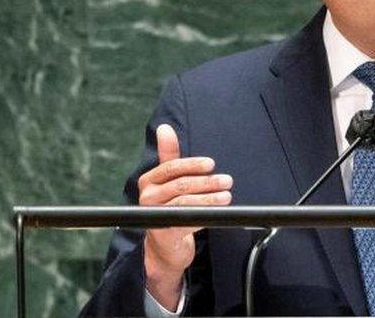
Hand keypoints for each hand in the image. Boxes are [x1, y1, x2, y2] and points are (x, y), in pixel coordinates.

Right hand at [139, 124, 232, 310]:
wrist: (164, 245)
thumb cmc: (169, 206)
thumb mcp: (169, 180)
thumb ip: (168, 155)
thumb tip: (164, 128)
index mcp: (148, 181)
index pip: (171, 167)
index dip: (192, 164)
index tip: (211, 164)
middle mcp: (147, 197)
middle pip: (181, 185)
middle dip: (207, 182)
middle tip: (227, 180)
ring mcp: (154, 216)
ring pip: (186, 202)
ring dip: (210, 198)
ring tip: (227, 195)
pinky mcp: (164, 233)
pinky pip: (188, 220)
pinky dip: (205, 214)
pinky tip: (218, 211)